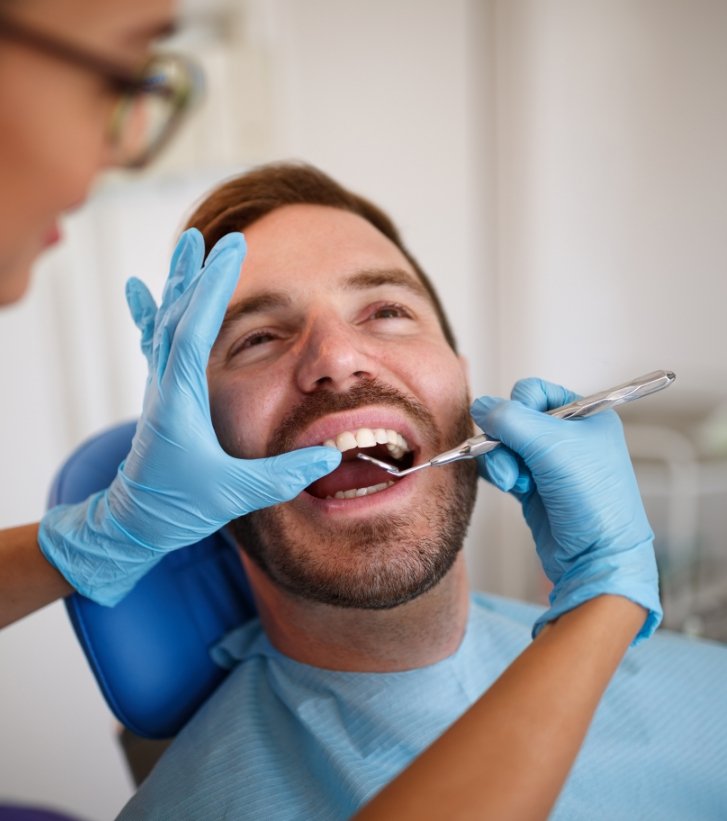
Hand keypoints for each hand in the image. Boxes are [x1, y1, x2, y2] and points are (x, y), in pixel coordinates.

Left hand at [40, 229, 340, 604]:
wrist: (133, 523)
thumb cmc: (178, 507)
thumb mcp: (234, 495)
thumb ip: (283, 475)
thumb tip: (331, 456)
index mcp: (180, 400)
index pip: (195, 329)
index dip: (214, 288)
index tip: (231, 249)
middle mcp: (165, 385)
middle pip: (177, 314)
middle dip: (198, 273)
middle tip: (214, 238)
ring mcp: (161, 388)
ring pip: (166, 322)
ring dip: (180, 283)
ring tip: (186, 246)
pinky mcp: (162, 395)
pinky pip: (156, 341)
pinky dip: (153, 310)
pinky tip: (140, 290)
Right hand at [470, 377, 660, 642]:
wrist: (597, 557)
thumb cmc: (592, 500)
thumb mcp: (551, 447)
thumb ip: (511, 420)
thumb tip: (480, 405)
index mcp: (586, 415)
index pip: (535, 392)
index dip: (519, 407)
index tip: (520, 430)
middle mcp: (568, 436)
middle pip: (514, 419)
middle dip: (506, 441)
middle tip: (516, 465)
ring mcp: (549, 462)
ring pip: (503, 444)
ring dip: (502, 462)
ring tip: (516, 484)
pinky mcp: (534, 486)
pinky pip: (502, 466)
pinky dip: (500, 474)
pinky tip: (512, 488)